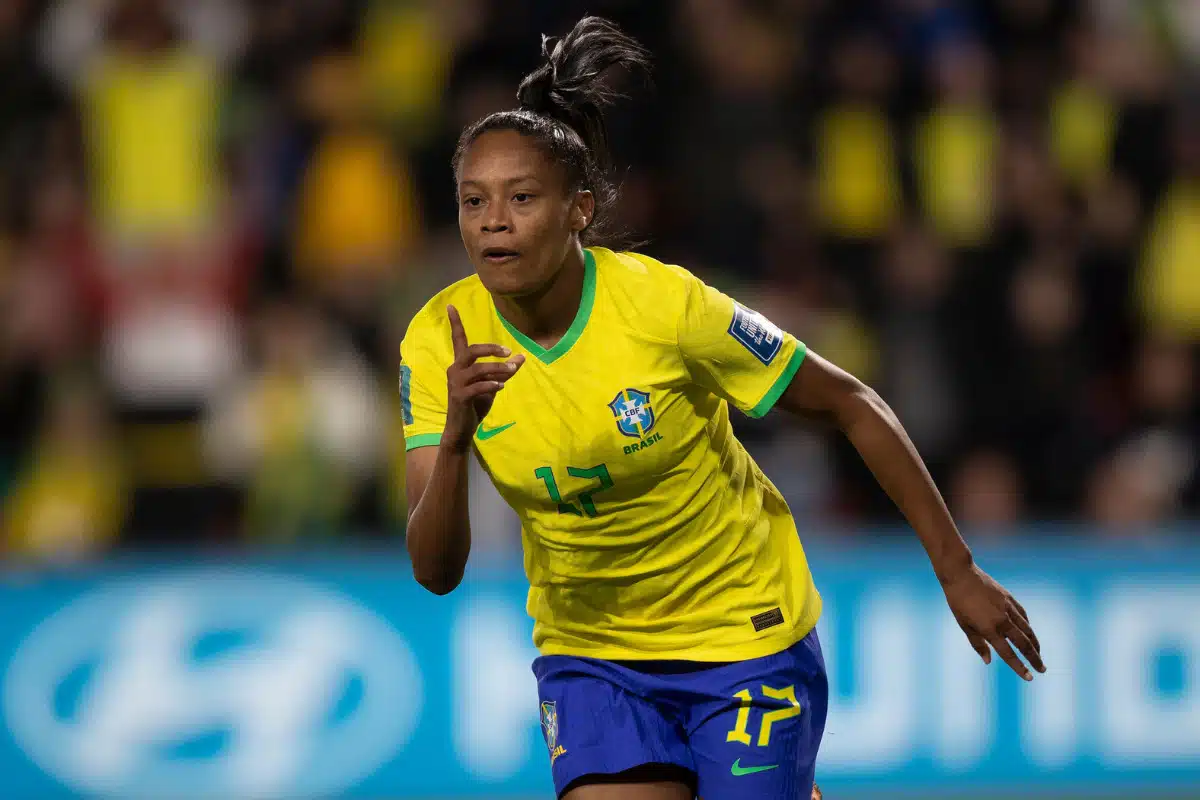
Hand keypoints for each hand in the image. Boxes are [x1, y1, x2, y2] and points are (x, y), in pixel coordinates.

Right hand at [444, 305, 523, 451]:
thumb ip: (504, 370)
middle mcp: (455, 370)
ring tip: (511, 372)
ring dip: (498, 369)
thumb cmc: (475, 403)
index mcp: (461, 364)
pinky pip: (477, 387)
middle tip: (508, 352)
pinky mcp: (459, 397)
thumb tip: (522, 357)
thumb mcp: (493, 384)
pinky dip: (491, 385)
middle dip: (491, 349)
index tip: (451, 305)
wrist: (462, 429)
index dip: (455, 323)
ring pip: (478, 369)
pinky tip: (501, 386)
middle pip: (471, 351)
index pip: (457, 339)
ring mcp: (456, 384)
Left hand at [941, 563, 1045, 680]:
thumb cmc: (958, 602)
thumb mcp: (964, 625)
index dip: (1019, 667)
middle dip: (1035, 658)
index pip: (1008, 653)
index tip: (1029, 677)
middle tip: (1042, 670)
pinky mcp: (1009, 598)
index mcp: (989, 629)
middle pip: (1023, 644)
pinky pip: (1023, 616)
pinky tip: (1030, 633)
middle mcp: (1002, 620)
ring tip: (1039, 655)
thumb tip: (988, 661)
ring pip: (1027, 630)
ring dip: (1035, 644)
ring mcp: (1008, 608)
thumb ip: (978, 644)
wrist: (961, 575)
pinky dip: (1028, 626)